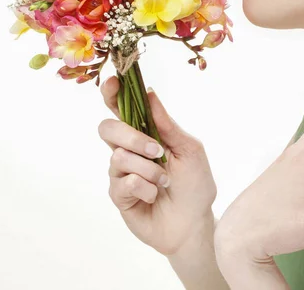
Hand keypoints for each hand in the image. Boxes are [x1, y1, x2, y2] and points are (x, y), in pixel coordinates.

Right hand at [99, 76, 217, 255]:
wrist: (194, 222)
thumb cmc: (196, 183)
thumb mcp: (190, 149)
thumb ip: (167, 124)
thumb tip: (149, 93)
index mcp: (146, 133)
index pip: (121, 108)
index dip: (112, 93)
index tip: (113, 81)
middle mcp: (129, 149)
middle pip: (108, 128)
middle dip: (131, 137)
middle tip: (157, 150)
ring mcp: (121, 172)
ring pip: (118, 158)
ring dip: (149, 170)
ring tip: (165, 182)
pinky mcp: (118, 194)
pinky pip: (124, 183)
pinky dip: (146, 189)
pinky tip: (155, 196)